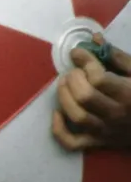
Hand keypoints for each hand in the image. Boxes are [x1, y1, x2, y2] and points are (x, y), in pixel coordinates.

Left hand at [52, 35, 130, 151]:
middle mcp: (117, 115)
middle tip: (73, 71)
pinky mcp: (97, 143)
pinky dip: (58, 130)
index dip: (85, 63)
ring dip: (64, 97)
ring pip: (77, 116)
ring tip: (63, 83)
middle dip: (73, 79)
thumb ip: (117, 57)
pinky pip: (72, 142)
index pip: (99, 79)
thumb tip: (94, 38)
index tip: (79, 53)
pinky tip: (57, 113)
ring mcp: (106, 131)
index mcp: (130, 95)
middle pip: (85, 97)